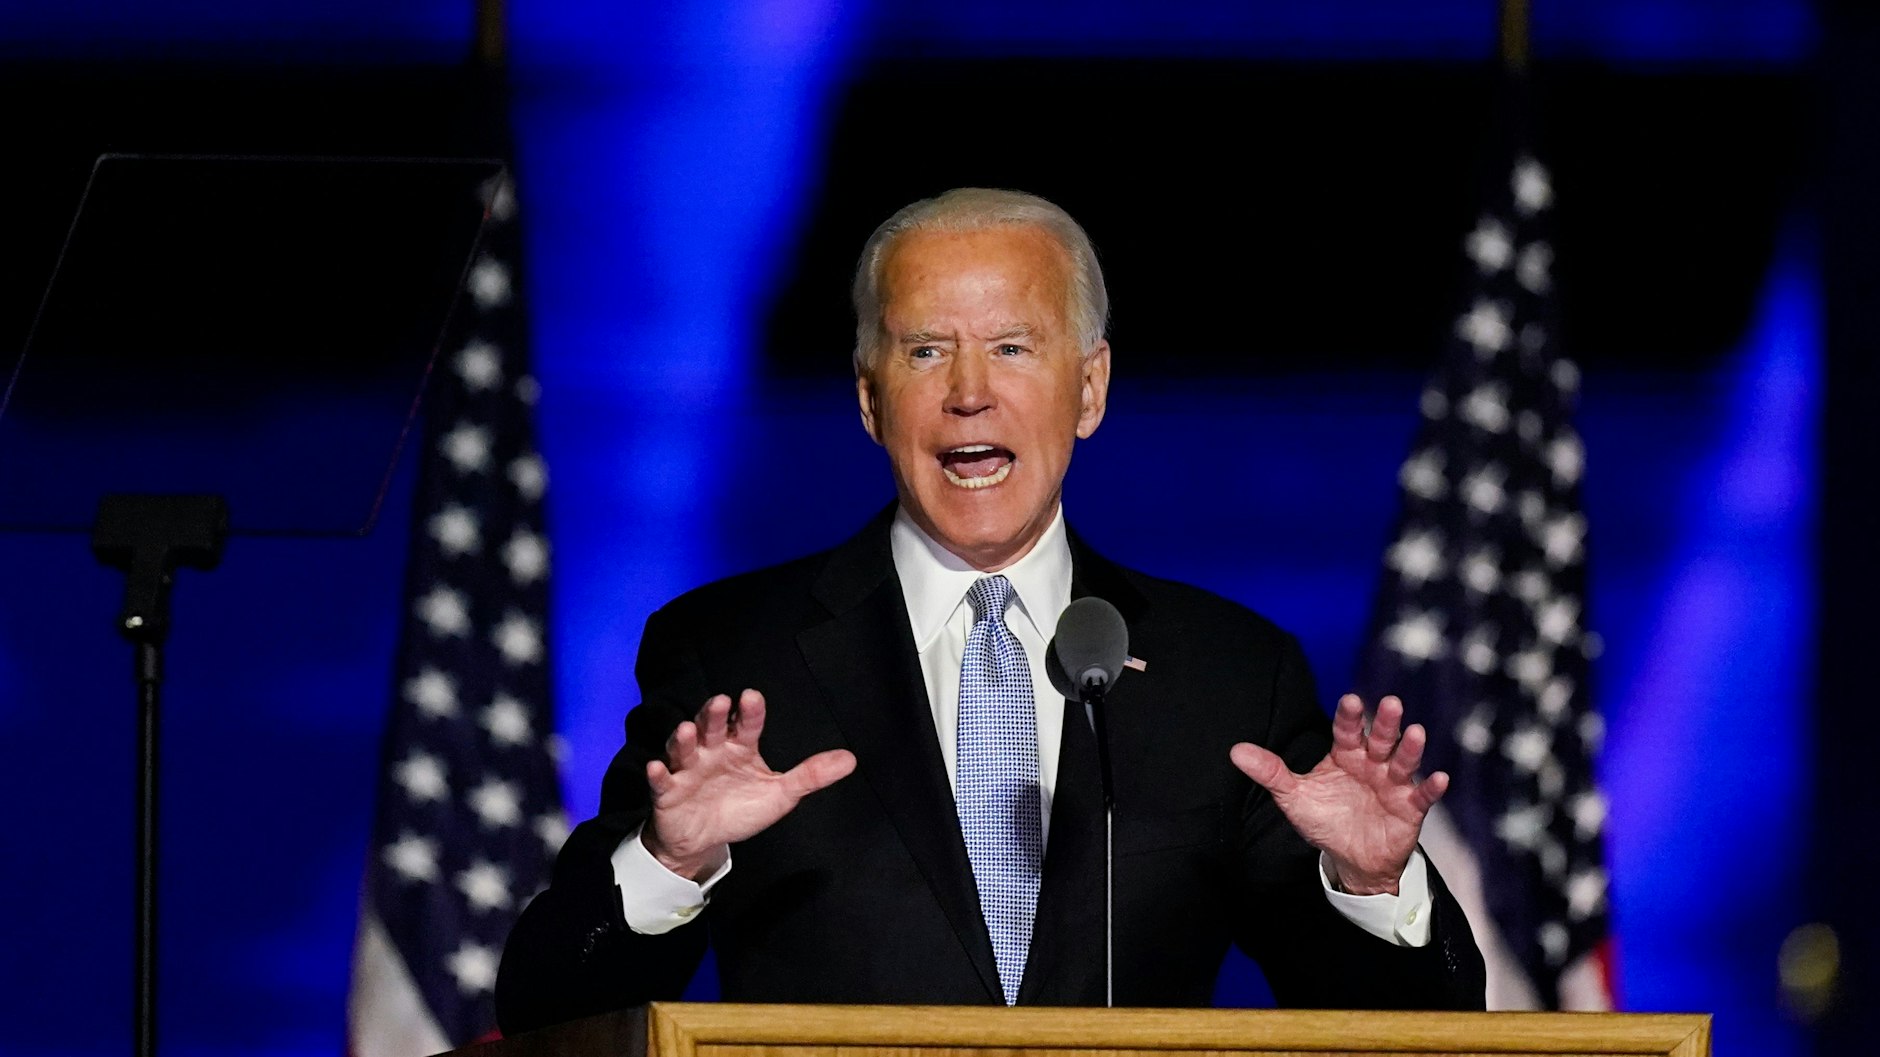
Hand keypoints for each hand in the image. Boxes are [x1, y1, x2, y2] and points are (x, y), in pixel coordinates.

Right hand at [642, 688, 855, 879]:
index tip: (751, 698)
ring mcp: (687, 770)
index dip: (749, 712)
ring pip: (684, 748)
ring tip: (687, 730)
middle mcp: (712, 752)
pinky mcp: (667, 792)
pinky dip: (658, 774)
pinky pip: (661, 781)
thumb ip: (810, 776)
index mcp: (739, 748)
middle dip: (714, 715)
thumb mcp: (780, 794)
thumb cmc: (740, 808)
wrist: (702, 839)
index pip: (747, 725)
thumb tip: (850, 759)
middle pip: (712, 727)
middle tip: (721, 702)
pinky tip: (657, 768)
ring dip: (684, 739)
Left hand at [1228, 694, 1447, 895]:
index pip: (1346, 731)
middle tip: (1390, 703)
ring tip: (1416, 733)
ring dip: (1411, 748)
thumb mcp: (1294, 797)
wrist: (1352, 860)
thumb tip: (1235, 751)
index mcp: (1345, 755)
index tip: (1350, 700)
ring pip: (1404, 762)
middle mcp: (1372, 764)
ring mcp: (1393, 784)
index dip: (1349, 717)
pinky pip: (1423, 796)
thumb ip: (1270, 772)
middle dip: (1385, 723)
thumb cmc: (1325, 820)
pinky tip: (1440, 778)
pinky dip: (1432, 788)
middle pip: (1380, 739)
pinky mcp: (1410, 808)